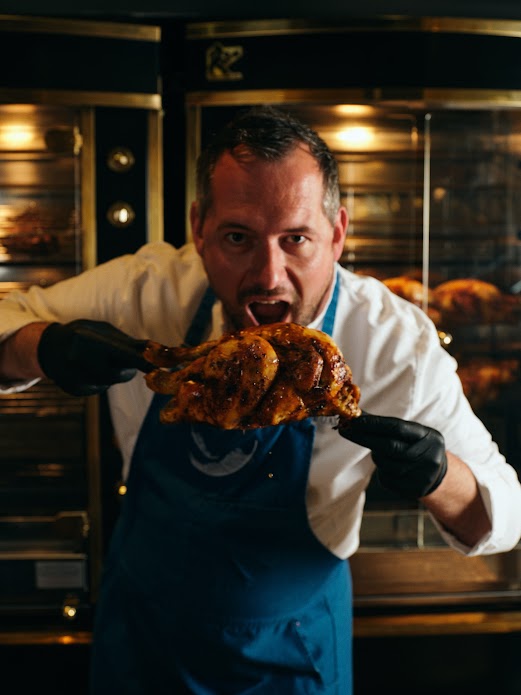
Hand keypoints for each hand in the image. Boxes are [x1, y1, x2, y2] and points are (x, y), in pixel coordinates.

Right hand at [37, 320, 152, 395]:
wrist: (49, 347)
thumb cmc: (83, 335)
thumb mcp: (103, 331)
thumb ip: (127, 342)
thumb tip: (155, 350)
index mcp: (89, 339)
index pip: (124, 354)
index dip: (143, 362)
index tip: (159, 368)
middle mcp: (79, 359)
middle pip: (119, 374)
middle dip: (126, 369)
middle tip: (120, 361)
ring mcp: (74, 376)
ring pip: (109, 383)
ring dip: (113, 374)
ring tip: (96, 361)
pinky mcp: (74, 390)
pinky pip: (98, 388)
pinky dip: (99, 380)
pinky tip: (85, 370)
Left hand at [339, 412, 446, 498]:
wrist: (438, 474)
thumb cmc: (416, 446)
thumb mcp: (410, 432)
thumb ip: (385, 424)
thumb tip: (356, 412)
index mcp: (428, 436)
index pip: (397, 427)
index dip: (374, 424)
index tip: (354, 421)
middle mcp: (428, 456)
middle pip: (389, 446)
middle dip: (365, 438)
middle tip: (346, 431)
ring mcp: (422, 475)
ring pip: (386, 464)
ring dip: (377, 456)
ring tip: (381, 452)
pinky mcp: (413, 490)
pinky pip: (387, 478)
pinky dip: (382, 470)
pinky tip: (389, 466)